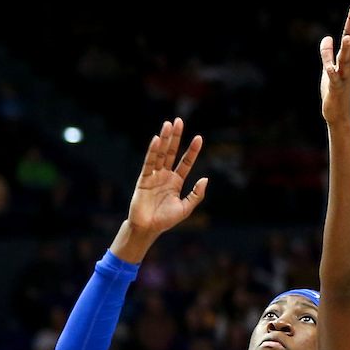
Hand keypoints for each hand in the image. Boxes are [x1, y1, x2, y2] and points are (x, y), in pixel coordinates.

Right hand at [113, 118, 206, 261]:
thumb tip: (205, 179)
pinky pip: (149, 162)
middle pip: (171, 152)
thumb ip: (196, 194)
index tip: (198, 137)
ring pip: (160, 154)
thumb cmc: (166, 220)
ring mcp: (154, 176)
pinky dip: (152, 151)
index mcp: (176, 182)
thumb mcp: (186, 208)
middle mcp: (165, 175)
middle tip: (178, 120)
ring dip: (165, 139)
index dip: (192, 150)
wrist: (148, 229)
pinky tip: (157, 139)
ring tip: (168, 123)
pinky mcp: (144, 179)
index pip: (185, 162)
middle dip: (176, 137)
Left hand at [320, 3, 349, 124]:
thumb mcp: (327, 68)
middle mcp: (347, 66)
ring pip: (346, 61)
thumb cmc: (333, 90)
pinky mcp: (335, 88)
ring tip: (348, 36)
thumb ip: (328, 53)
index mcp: (346, 60)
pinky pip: (333, 79)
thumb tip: (327, 37)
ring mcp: (343, 76)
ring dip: (347, 49)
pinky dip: (331, 73)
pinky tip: (328, 68)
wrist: (337, 113)